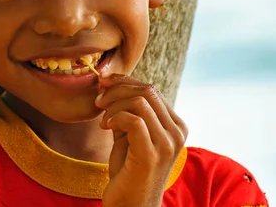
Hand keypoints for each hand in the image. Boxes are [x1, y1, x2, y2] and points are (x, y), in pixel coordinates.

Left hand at [95, 74, 187, 206]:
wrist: (130, 205)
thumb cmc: (128, 169)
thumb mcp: (129, 133)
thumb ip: (126, 109)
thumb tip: (108, 81)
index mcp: (175, 125)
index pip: (151, 89)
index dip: (124, 81)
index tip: (103, 83)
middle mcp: (176, 132)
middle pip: (147, 91)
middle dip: (117, 89)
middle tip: (98, 100)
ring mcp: (167, 144)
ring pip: (140, 102)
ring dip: (113, 105)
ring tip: (103, 119)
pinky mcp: (151, 154)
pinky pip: (134, 120)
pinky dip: (115, 118)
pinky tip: (106, 127)